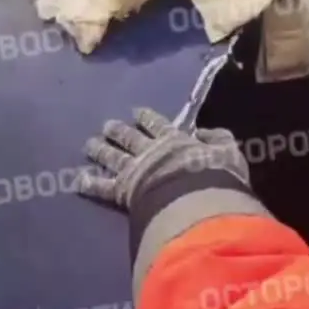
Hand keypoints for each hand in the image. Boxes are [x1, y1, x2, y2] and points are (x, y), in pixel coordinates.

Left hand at [77, 107, 248, 209]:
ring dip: (100, 150)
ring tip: (89, 144)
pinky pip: (102, 187)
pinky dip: (90, 183)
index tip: (137, 111)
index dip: (147, 118)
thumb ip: (218, 139)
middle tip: (107, 125)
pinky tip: (78, 179)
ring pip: (112, 157)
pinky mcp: (122, 190)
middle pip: (130, 138)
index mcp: (173, 141)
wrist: (197, 197)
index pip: (158, 125)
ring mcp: (133, 170)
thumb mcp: (229, 152)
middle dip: (118, 130)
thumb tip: (203, 132)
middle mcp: (149, 151)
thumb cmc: (217, 176)